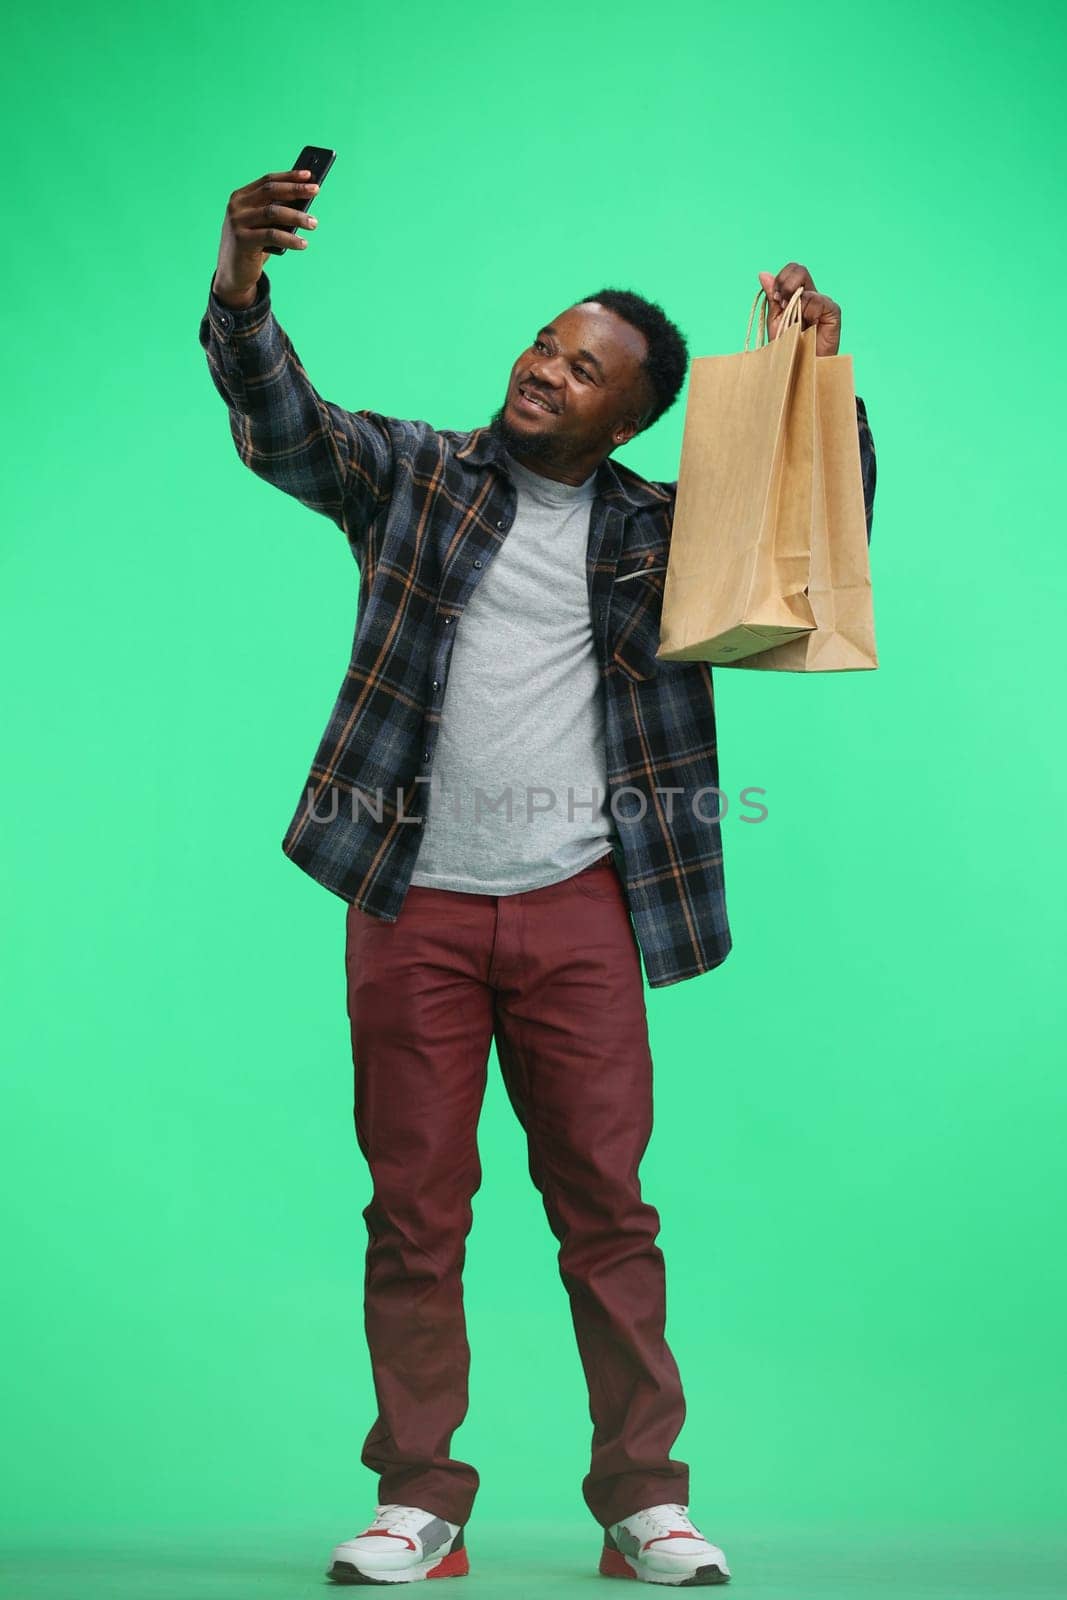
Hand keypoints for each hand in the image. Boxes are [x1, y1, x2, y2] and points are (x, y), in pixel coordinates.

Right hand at [212, 168, 320, 307]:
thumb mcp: (262, 226)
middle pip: (271, 192)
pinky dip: (290, 239)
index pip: (268, 181)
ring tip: (314, 223)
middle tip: (316, 190)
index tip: (308, 175)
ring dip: (297, 216)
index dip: (289, 176)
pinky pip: (271, 235)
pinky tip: (303, 244)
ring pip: (273, 212)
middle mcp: (236, 206)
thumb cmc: (252, 247)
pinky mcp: (242, 240)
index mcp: (241, 197)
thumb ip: (276, 212)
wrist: (233, 274)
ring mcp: (237, 223)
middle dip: (295, 189)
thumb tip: (304, 202)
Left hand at [757, 263, 840, 356]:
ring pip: (806, 286)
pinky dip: (807, 310)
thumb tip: (763, 274)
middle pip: (799, 270)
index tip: (775, 299)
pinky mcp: (832, 312)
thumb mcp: (775, 321)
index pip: (790, 271)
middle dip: (785, 284)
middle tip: (782, 304)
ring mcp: (822, 303)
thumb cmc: (788, 349)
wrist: (799, 371)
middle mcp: (811, 295)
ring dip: (794, 304)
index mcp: (797, 295)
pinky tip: (807, 325)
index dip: (780, 280)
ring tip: (794, 323)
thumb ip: (772, 297)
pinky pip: (817, 300)